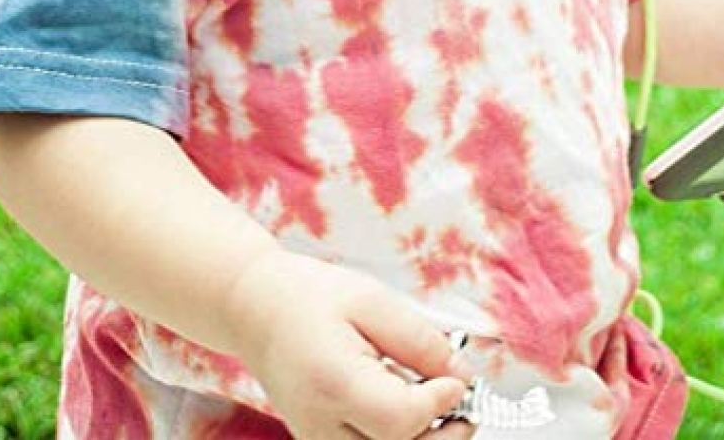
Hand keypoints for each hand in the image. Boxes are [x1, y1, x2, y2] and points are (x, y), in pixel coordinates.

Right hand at [223, 246, 474, 438]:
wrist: (256, 311)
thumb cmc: (309, 298)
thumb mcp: (372, 301)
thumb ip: (418, 340)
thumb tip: (459, 375)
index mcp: (334, 382)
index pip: (401, 419)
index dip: (441, 403)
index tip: (460, 380)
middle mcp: (320, 425)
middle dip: (444, 434)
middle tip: (467, 405)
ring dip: (424, 439)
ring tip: (442, 405)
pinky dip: (399, 437)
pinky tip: (410, 409)